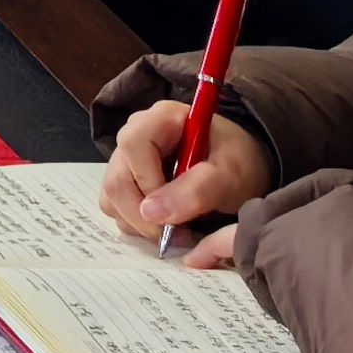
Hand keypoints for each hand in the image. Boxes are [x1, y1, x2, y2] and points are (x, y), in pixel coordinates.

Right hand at [100, 98, 271, 266]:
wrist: (241, 168)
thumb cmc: (240, 163)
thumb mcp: (230, 176)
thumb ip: (196, 191)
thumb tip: (151, 213)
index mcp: (161, 119)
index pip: (133, 145)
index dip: (147, 180)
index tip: (174, 209)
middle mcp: (136, 134)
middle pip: (116, 177)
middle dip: (141, 215)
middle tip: (174, 234)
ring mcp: (127, 158)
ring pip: (111, 196)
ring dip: (138, 223)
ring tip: (174, 231)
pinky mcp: (126, 179)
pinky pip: (114, 206)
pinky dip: (136, 224)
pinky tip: (165, 225)